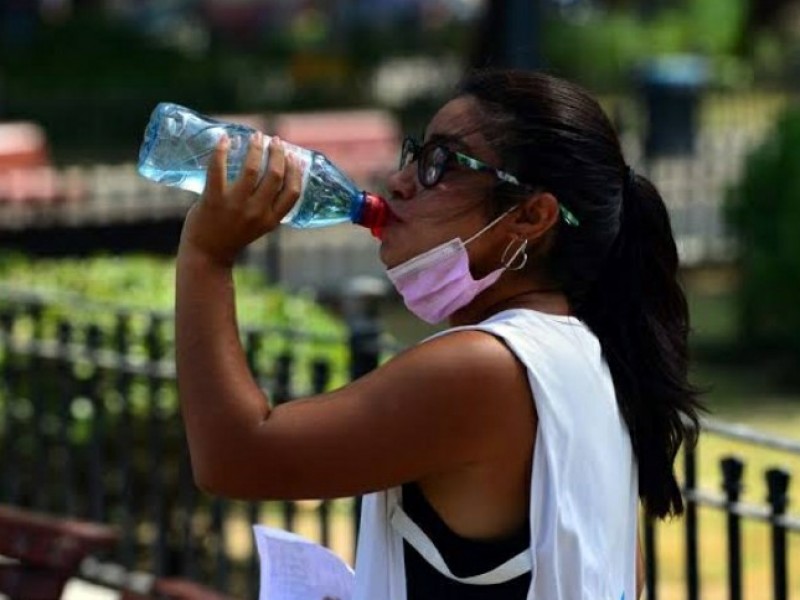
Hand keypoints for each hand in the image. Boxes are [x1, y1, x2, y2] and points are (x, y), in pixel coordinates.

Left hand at [180, 132, 301, 265]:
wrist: (207, 255)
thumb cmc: (233, 236)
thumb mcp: (259, 226)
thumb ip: (268, 206)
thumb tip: (276, 174)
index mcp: (271, 220)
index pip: (292, 192)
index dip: (295, 171)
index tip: (293, 156)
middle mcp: (256, 212)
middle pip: (275, 175)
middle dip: (277, 153)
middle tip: (275, 141)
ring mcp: (235, 205)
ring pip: (251, 169)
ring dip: (255, 148)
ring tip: (256, 136)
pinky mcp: (213, 200)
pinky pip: (218, 169)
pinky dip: (221, 151)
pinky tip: (225, 139)